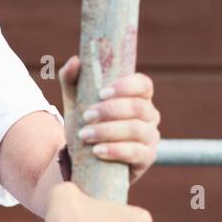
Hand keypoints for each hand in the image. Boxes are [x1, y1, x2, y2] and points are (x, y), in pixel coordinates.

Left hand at [58, 54, 160, 185]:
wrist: (81, 161)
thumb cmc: (84, 125)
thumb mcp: (75, 102)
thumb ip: (72, 80)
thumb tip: (76, 61)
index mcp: (137, 97)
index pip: (144, 84)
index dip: (127, 86)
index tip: (102, 92)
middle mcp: (149, 115)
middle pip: (138, 107)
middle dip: (110, 110)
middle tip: (86, 116)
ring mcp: (150, 138)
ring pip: (137, 129)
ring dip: (108, 131)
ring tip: (85, 135)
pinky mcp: (146, 159)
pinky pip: (137, 153)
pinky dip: (116, 150)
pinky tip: (97, 151)